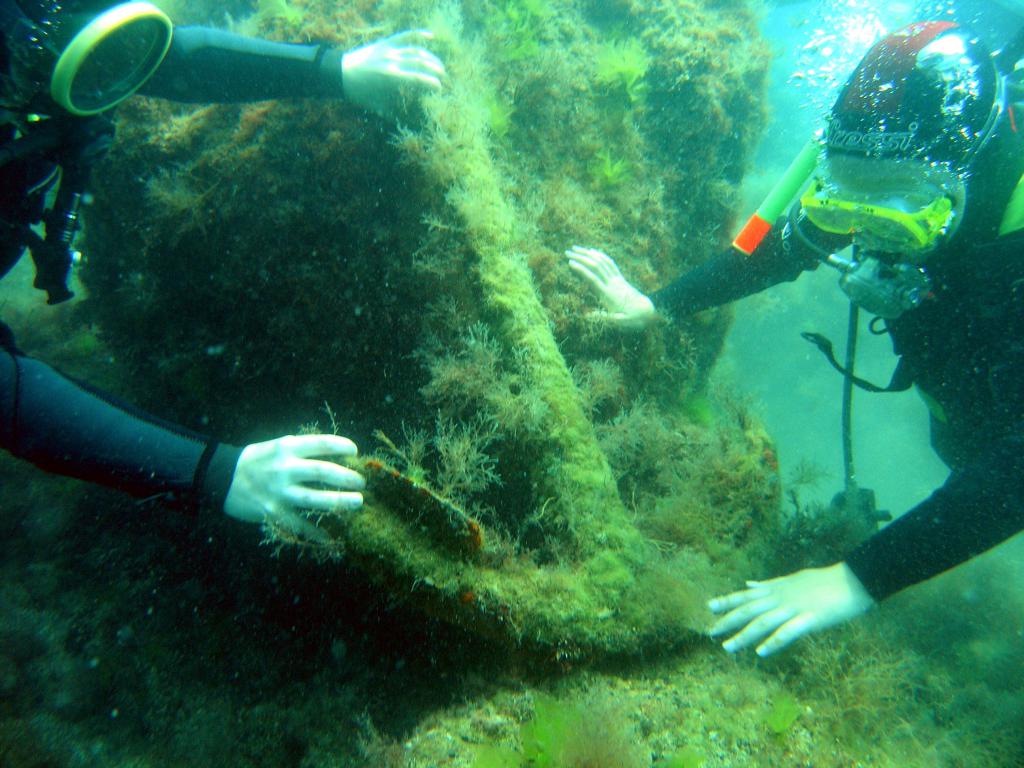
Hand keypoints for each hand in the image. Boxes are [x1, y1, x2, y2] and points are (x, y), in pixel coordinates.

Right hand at [223, 434, 364, 541]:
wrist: (222, 478)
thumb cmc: (257, 460)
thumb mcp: (277, 445)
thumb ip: (302, 449)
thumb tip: (337, 453)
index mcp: (287, 447)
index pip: (321, 444)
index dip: (342, 446)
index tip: (355, 451)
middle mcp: (284, 468)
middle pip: (322, 472)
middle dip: (347, 477)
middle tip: (362, 482)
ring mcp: (279, 492)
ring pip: (314, 499)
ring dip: (339, 501)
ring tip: (358, 502)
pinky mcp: (273, 512)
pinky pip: (299, 524)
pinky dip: (315, 532)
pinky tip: (331, 537)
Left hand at [341, 29, 445, 117]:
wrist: (339, 73)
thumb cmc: (358, 93)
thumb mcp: (376, 105)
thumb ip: (393, 113)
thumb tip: (408, 124)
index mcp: (390, 77)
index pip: (417, 78)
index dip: (431, 83)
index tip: (439, 89)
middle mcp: (391, 61)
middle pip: (420, 62)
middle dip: (435, 69)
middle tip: (444, 77)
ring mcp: (388, 50)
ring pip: (415, 49)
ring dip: (430, 57)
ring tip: (439, 65)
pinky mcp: (385, 43)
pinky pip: (404, 36)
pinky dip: (418, 34)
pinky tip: (431, 35)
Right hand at [565, 245, 657, 328]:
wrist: (647, 312)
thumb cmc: (632, 319)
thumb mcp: (617, 322)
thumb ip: (602, 318)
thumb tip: (586, 316)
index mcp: (608, 294)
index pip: (593, 279)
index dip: (581, 270)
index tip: (570, 263)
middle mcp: (612, 283)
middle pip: (595, 266)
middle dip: (581, 257)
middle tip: (567, 252)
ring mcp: (617, 279)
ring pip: (602, 261)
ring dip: (588, 253)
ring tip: (576, 248)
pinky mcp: (620, 278)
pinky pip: (610, 263)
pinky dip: (600, 255)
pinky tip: (592, 251)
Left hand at [707, 562, 874, 656]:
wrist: (853, 580)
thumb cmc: (823, 581)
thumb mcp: (791, 579)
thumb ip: (769, 584)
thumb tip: (749, 583)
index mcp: (777, 589)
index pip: (746, 594)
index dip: (728, 601)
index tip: (709, 607)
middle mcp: (781, 597)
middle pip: (749, 609)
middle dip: (728, 621)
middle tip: (710, 632)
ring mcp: (794, 608)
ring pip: (763, 622)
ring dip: (744, 635)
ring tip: (728, 647)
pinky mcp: (810, 619)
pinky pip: (788, 632)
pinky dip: (773, 641)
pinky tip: (761, 652)